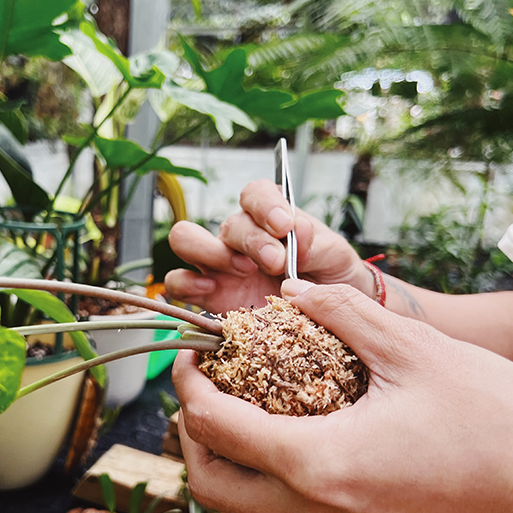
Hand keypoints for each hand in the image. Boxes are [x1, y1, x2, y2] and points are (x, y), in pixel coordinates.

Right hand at [165, 180, 370, 312]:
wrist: (329, 318)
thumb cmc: (330, 278)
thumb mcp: (334, 257)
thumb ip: (316, 243)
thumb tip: (296, 229)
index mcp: (270, 217)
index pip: (255, 194)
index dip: (265, 205)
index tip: (284, 226)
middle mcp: (241, 237)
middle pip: (228, 223)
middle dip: (251, 240)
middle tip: (275, 263)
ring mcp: (219, 265)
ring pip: (187, 240)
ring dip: (211, 252)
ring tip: (243, 271)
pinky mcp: (208, 295)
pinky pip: (178, 281)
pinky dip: (186, 282)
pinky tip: (210, 289)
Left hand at [173, 279, 512, 512]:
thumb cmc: (501, 429)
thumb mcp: (415, 351)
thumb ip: (343, 314)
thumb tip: (294, 291)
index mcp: (318, 464)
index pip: (213, 426)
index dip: (186, 382)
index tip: (190, 348)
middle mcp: (314, 509)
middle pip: (209, 480)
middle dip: (191, 425)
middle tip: (203, 376)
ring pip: (241, 497)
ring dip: (223, 446)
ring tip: (238, 390)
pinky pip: (279, 500)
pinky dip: (261, 461)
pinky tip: (284, 414)